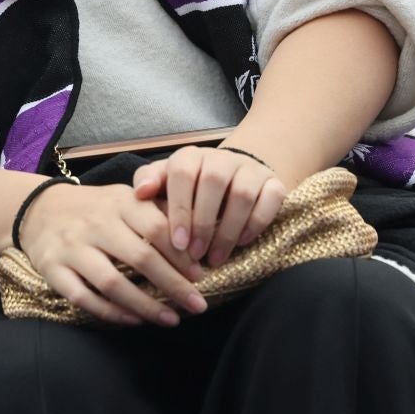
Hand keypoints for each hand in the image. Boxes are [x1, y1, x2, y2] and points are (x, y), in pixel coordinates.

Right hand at [14, 181, 208, 326]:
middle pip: (141, 257)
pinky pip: (84, 297)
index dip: (182, 254)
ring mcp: (72, 247)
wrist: (39, 209)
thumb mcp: (124, 198)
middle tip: (198, 306)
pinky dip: (111, 313)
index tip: (201, 276)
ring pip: (112, 282)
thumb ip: (157, 211)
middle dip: (174, 285)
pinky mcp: (53, 269)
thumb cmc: (95, 208)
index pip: (157, 227)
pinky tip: (134, 320)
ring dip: (146, 305)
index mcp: (119, 202)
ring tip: (172, 320)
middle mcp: (95, 223)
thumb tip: (200, 233)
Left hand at [132, 146, 286, 267]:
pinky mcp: (274, 182)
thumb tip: (140, 192)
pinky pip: (271, 199)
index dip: (180, 209)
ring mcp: (250, 169)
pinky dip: (256, 223)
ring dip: (228, 230)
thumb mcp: (165, 182)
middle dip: (204, 223)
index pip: (182, 174)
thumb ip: (148, 183)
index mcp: (190, 156)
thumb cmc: (189, 187)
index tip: (178, 242)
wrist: (231, 176)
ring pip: (242, 194)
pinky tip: (242, 242)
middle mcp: (221, 157)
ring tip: (215, 257)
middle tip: (196, 255)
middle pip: (213, 182)